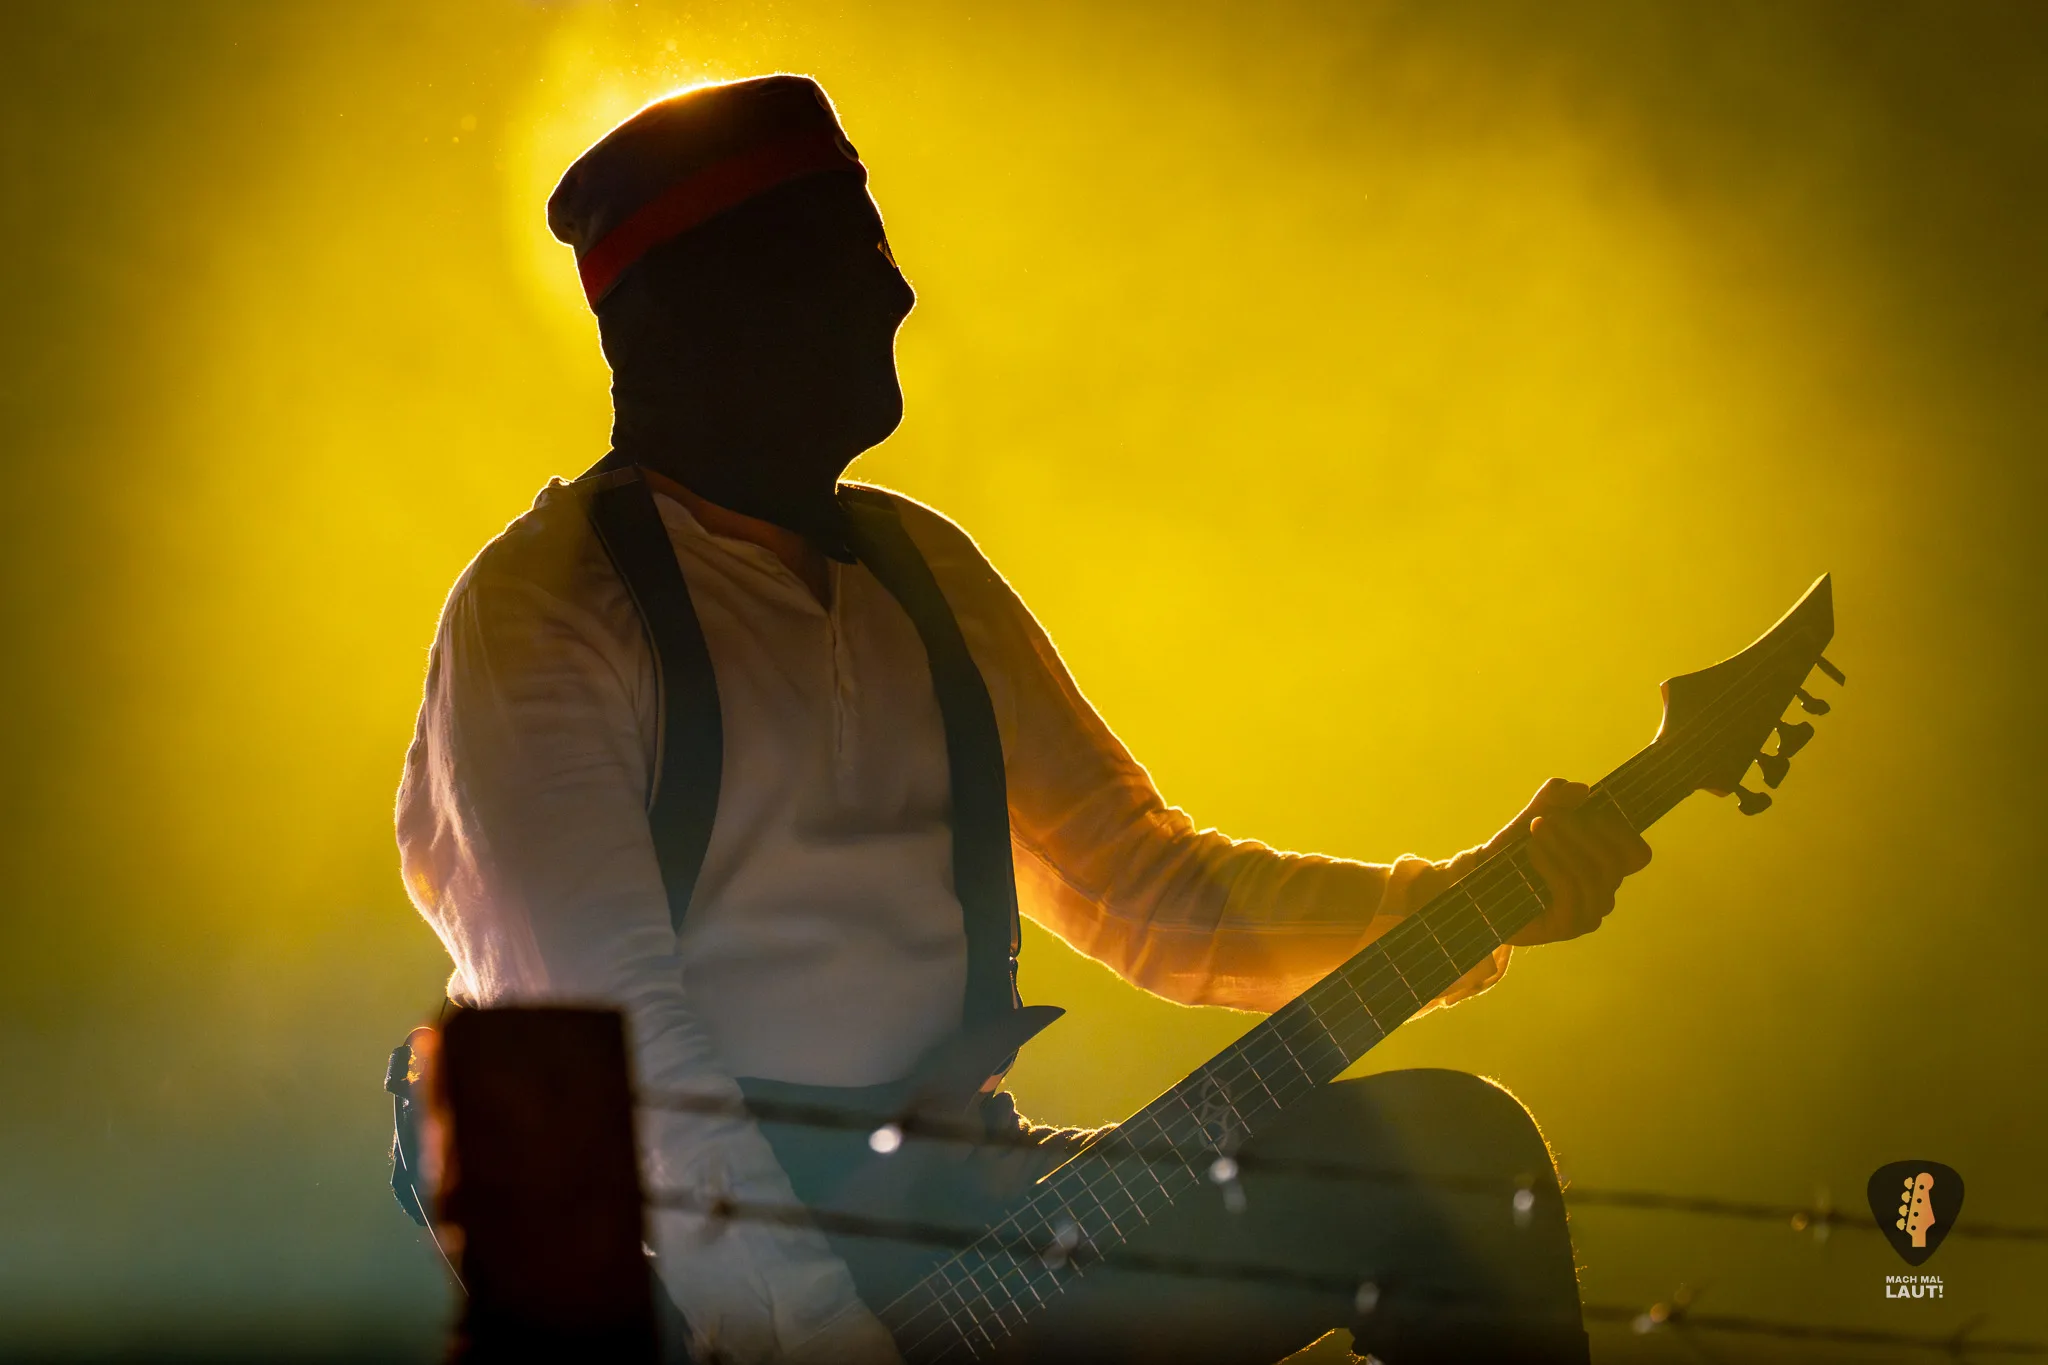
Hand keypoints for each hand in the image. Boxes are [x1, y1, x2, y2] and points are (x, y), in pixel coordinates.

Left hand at [1492, 778, 1651, 945]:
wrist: (1480, 886)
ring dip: (1563, 846)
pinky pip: (1571, 892)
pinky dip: (1551, 866)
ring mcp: (1588, 913)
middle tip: (1548, 817)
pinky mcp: (1568, 926)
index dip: (1619, 830)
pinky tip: (1531, 851)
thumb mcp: (1532, 818)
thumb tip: (1581, 789)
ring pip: (1593, 876)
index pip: (1637, 853)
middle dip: (1582, 832)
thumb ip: (1552, 800)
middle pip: (1614, 861)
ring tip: (1536, 829)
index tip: (1587, 810)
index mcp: (1605, 866)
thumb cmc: (1513, 853)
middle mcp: (1603, 891)